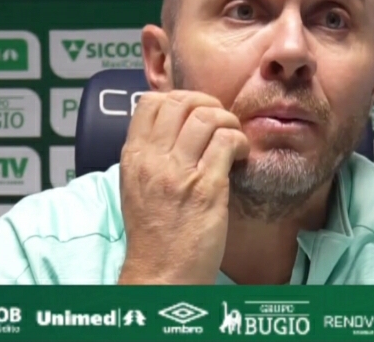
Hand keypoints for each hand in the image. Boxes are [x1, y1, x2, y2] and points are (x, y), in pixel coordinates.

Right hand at [117, 90, 249, 284]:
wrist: (161, 275)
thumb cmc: (154, 235)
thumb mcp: (136, 187)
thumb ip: (149, 156)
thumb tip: (172, 128)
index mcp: (133, 158)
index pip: (149, 102)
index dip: (177, 98)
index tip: (193, 112)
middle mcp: (152, 161)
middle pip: (180, 103)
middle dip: (206, 103)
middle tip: (219, 120)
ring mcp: (178, 174)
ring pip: (207, 117)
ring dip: (227, 121)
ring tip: (232, 139)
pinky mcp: (206, 189)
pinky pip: (227, 143)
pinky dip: (240, 141)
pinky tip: (241, 155)